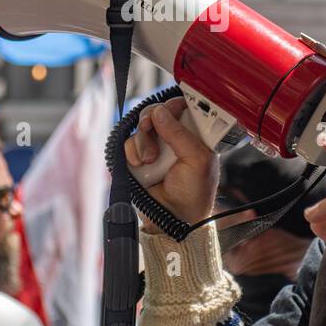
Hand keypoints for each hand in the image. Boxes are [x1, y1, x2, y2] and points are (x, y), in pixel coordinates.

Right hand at [123, 98, 217, 229]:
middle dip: (153, 117)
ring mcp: (154, 148)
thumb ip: (180, 134)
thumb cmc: (194, 195)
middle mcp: (173, 139)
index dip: (176, 104)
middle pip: (158, 111)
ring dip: (143, 140)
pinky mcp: (137, 159)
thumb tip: (161, 112)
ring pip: (141, 126)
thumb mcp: (197, 161)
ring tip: (150, 160)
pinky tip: (142, 164)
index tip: (171, 107)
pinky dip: (132, 151)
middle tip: (150, 125)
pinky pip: (128, 143)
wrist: (173, 221)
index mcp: (194, 137)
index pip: (184, 108)